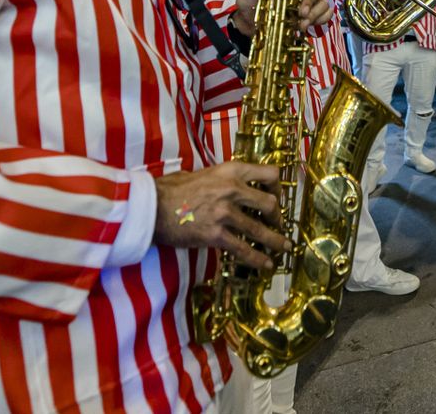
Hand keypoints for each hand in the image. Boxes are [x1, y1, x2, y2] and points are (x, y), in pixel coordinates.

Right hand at [152, 162, 288, 270]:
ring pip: (260, 229)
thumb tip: (230, 185)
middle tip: (277, 224)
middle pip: (270, 203)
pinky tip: (266, 264)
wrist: (151, 206)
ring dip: (275, 240)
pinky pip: (243, 249)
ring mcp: (225, 213)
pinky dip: (257, 259)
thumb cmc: (171, 189)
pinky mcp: (216, 235)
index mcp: (230, 171)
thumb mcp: (201, 172)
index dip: (277, 187)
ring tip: (284, 247)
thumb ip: (220, 178)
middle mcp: (232, 190)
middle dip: (277, 217)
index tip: (276, 196)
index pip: (269, 174)